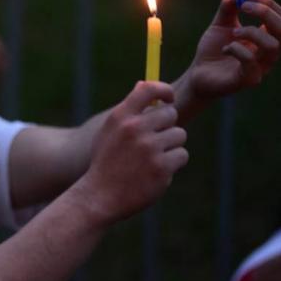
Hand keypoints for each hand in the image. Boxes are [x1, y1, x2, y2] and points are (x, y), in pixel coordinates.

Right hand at [77, 81, 187, 223]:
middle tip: (155, 141)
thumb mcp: (108, 131)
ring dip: (171, 146)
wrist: (99, 196)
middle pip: (170, 114)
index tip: (168, 100)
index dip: (164, 91)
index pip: (149, 89)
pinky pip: (181, 155)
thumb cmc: (105, 162)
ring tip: (153, 158)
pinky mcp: (162, 167)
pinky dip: (172, 163)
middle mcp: (135, 129)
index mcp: (120, 117)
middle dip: (167, 126)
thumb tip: (144, 84)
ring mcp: (149, 148)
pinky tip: (155, 171)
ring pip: (179, 135)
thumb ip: (127, 110)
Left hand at [185, 0, 280, 100]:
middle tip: (245, 5)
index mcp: (266, 39)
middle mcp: (268, 53)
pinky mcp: (248, 79)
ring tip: (233, 33)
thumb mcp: (220, 25)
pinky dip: (237, 50)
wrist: (196, 74)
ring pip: (273, 46)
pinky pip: (251, 62)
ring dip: (252, 32)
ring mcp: (261, 68)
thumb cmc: (212, 51)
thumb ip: (228, 9)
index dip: (270, 5)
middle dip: (267, 14)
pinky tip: (225, 49)